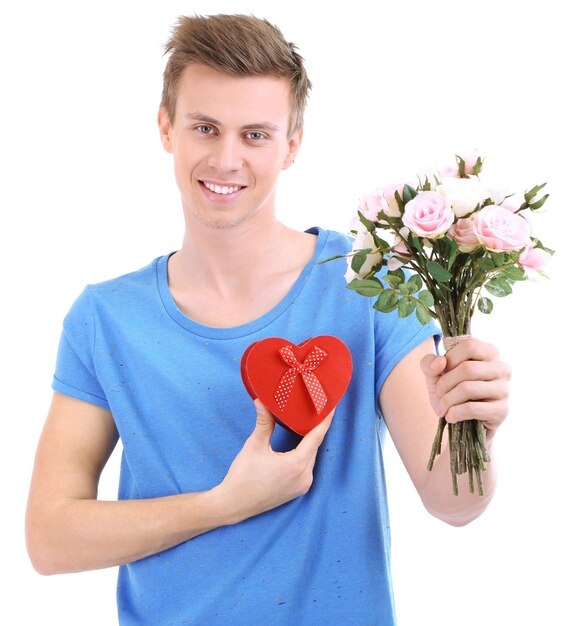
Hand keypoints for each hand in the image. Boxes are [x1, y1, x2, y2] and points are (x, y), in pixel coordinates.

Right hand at [215, 399, 334, 524]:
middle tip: (315, 410)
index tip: (331, 406)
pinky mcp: (298, 490)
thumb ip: (264, 423)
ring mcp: (303, 485)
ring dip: (310, 442)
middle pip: (314, 446)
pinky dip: (305, 454)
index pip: (317, 437)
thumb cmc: (243, 476)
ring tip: (307, 424)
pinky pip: (307, 467)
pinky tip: (300, 444)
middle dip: (315, 428)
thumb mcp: (254, 446)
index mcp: (296, 464)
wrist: (234, 504)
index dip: (325, 420)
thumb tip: (262, 401)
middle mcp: (304, 476)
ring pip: (311, 457)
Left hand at [420, 338, 510, 435]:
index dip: (450, 359)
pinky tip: (451, 416)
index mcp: (489, 352)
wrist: (461, 422)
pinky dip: (454, 413)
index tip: (442, 372)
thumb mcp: (434, 373)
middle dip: (445, 383)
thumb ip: (429, 362)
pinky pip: (472, 409)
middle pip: (468, 369)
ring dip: (448, 400)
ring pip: (468, 389)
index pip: (469, 346)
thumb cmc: (449, 390)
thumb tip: (440, 362)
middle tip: (439, 393)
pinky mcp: (502, 410)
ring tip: (443, 406)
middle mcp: (501, 368)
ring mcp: (504, 389)